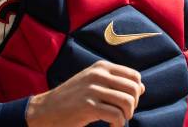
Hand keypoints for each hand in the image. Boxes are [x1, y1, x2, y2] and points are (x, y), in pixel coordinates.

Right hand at [25, 60, 144, 126]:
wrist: (45, 110)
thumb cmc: (72, 98)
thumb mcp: (93, 83)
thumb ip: (116, 82)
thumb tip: (142, 87)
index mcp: (101, 67)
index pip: (134, 76)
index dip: (135, 92)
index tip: (125, 102)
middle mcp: (98, 74)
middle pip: (134, 89)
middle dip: (133, 105)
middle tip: (122, 114)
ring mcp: (93, 89)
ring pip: (127, 102)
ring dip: (126, 116)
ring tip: (116, 120)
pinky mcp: (88, 106)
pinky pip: (116, 116)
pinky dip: (118, 125)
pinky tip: (109, 126)